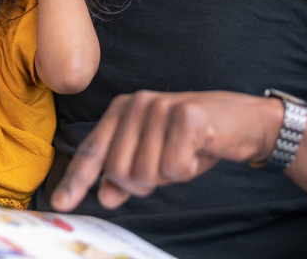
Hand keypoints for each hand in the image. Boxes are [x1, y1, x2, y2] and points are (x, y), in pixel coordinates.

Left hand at [50, 90, 282, 211]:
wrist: (244, 120)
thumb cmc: (196, 138)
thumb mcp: (157, 156)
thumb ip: (127, 173)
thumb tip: (104, 194)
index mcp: (123, 109)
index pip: (94, 150)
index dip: (77, 179)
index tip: (61, 202)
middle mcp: (137, 103)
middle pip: (119, 170)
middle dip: (143, 182)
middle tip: (169, 164)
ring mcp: (160, 106)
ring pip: (145, 172)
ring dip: (169, 175)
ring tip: (186, 153)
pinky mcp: (186, 115)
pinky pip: (173, 167)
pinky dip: (189, 168)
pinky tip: (200, 150)